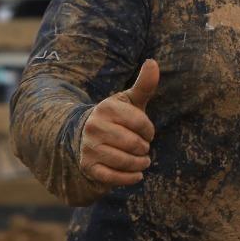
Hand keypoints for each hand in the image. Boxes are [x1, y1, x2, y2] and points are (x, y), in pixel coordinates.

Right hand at [77, 59, 158, 191]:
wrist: (86, 137)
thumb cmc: (117, 118)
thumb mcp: (129, 101)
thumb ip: (144, 84)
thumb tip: (153, 62)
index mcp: (107, 108)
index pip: (141, 123)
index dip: (149, 130)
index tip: (147, 132)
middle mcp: (95, 126)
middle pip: (134, 144)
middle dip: (144, 148)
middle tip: (143, 148)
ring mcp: (89, 147)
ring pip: (125, 161)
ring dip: (140, 164)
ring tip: (142, 161)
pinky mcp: (88, 167)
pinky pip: (114, 177)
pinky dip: (130, 178)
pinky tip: (136, 175)